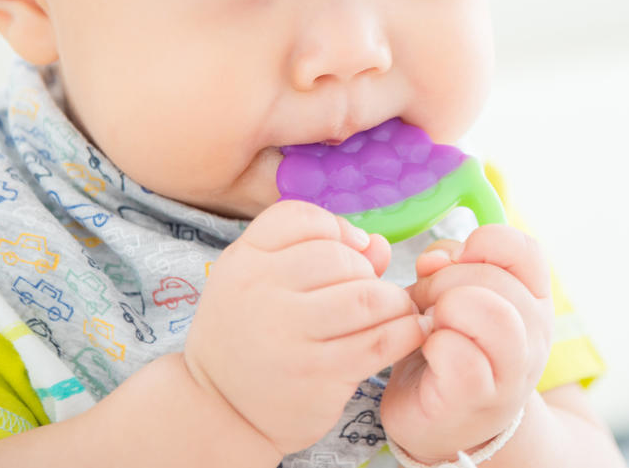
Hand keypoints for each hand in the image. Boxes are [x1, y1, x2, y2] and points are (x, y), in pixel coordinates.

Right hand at [182, 200, 430, 456]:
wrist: (221, 410)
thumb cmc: (251, 336)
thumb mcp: (263, 283)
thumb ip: (320, 253)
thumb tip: (378, 244)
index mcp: (243, 261)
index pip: (300, 217)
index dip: (335, 229)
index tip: (347, 251)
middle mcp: (260, 293)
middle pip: (341, 257)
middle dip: (367, 271)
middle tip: (368, 292)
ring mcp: (288, 336)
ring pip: (368, 297)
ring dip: (393, 301)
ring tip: (393, 311)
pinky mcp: (318, 375)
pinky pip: (380, 341)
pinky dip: (405, 331)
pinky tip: (406, 332)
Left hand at [380, 224, 555, 462]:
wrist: (442, 422)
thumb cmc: (448, 350)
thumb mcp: (453, 294)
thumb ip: (448, 266)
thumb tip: (435, 259)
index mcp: (532, 301)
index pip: (527, 251)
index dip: (485, 243)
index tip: (456, 260)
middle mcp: (534, 335)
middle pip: (496, 278)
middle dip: (444, 279)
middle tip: (424, 301)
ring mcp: (510, 372)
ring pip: (491, 313)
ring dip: (444, 308)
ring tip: (429, 325)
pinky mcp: (475, 400)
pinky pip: (458, 354)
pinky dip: (433, 344)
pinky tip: (428, 353)